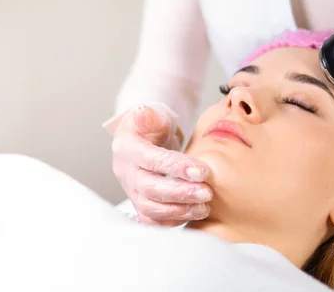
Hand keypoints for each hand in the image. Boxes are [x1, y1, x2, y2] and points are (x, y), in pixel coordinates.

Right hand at [111, 104, 212, 225]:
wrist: (145, 139)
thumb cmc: (152, 125)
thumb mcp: (152, 113)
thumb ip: (150, 114)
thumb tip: (142, 111)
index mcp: (126, 148)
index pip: (151, 160)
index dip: (176, 168)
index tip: (203, 171)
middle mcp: (125, 172)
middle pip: (149, 190)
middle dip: (181, 194)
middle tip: (207, 193)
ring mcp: (131, 190)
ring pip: (150, 210)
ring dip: (179, 211)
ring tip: (204, 206)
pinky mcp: (139, 203)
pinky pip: (153, 221)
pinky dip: (173, 221)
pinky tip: (194, 214)